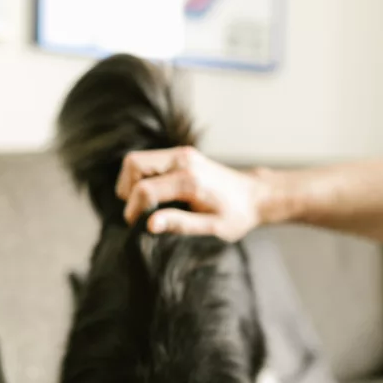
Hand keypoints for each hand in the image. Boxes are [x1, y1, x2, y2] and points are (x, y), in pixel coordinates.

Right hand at [116, 147, 267, 240]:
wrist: (255, 195)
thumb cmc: (236, 215)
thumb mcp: (212, 227)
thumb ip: (179, 224)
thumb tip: (149, 225)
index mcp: (190, 180)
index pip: (145, 189)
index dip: (134, 210)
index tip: (137, 226)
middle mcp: (183, 161)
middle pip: (133, 163)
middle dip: (127, 189)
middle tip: (137, 212)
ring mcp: (181, 154)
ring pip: (136, 160)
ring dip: (131, 182)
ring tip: (144, 205)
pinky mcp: (181, 155)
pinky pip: (148, 161)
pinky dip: (141, 177)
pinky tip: (153, 196)